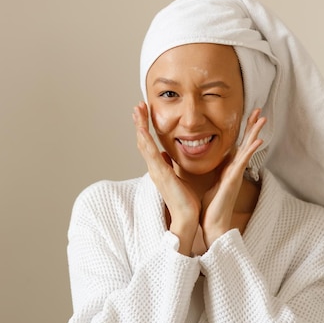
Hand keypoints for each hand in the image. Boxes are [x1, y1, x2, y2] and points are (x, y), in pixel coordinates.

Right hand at [132, 101, 199, 255]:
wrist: (186, 216)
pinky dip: (145, 141)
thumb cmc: (184, 200)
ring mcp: (155, 170)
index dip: (145, 128)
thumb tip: (166, 154)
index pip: (149, 143)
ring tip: (137, 110)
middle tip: (137, 105)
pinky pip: (150, 154)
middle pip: (142, 140)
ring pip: (144, 144)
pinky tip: (142, 130)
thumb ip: (170, 164)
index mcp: (158, 167)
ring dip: (140, 126)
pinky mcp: (160, 174)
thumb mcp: (177, 176)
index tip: (144, 113)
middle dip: (140, 122)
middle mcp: (154, 167)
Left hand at [201, 108, 265, 246]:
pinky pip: (243, 163)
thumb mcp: (209, 182)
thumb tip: (204, 161)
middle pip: (246, 143)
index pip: (238, 145)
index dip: (243, 131)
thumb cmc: (211, 206)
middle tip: (259, 110)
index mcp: (229, 169)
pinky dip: (251, 152)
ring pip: (248, 150)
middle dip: (252, 126)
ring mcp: (236, 175)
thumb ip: (212, 171)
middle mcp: (235, 170)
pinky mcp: (233, 181)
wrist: (212, 224)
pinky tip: (259, 141)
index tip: (247, 116)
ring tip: (263, 119)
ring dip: (255, 134)